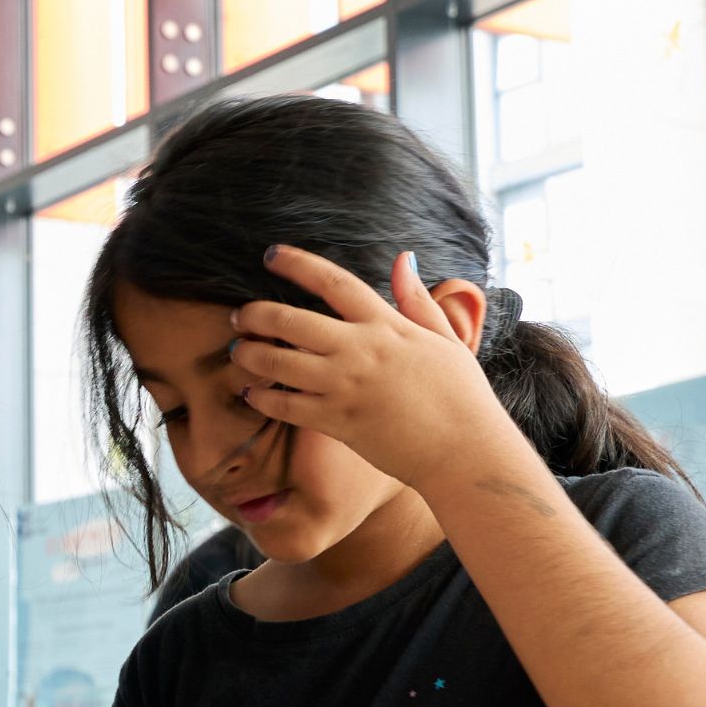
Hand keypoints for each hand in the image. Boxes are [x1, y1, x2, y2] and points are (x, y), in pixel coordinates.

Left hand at [229, 247, 527, 492]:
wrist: (465, 451)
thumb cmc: (461, 395)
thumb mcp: (446, 339)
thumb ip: (417, 300)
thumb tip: (402, 259)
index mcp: (386, 325)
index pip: (333, 282)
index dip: (297, 264)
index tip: (272, 255)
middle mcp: (359, 351)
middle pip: (290, 321)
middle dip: (256, 314)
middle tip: (240, 316)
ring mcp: (344, 387)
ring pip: (278, 363)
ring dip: (250, 355)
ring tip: (240, 351)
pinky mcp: (336, 422)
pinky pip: (285, 406)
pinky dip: (262, 398)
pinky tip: (251, 393)